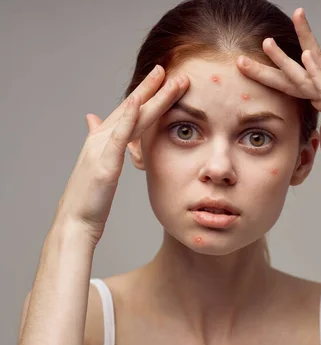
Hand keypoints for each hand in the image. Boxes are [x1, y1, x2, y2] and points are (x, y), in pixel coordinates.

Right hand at [53, 66, 188, 243]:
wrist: (76, 221)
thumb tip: (93, 119)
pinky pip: (118, 136)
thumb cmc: (90, 198)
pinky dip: (127, 117)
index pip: (129, 113)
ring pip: (129, 116)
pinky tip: (137, 102)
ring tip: (165, 77)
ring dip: (148, 95)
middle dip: (150, 88)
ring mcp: (102, 149)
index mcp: (103, 141)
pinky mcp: (104, 162)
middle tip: (167, 68)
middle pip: (131, 108)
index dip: (145, 95)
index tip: (162, 80)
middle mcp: (101, 139)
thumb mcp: (97, 165)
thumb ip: (99, 141)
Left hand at [236, 8, 320, 198]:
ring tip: (268, 43)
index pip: (308, 69)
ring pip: (310, 75)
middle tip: (285, 18)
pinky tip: (306, 57)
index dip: (291, 52)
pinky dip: (316, 74)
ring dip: (287, 59)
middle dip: (295, 40)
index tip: (270, 40)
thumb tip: (316, 98)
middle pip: (310, 63)